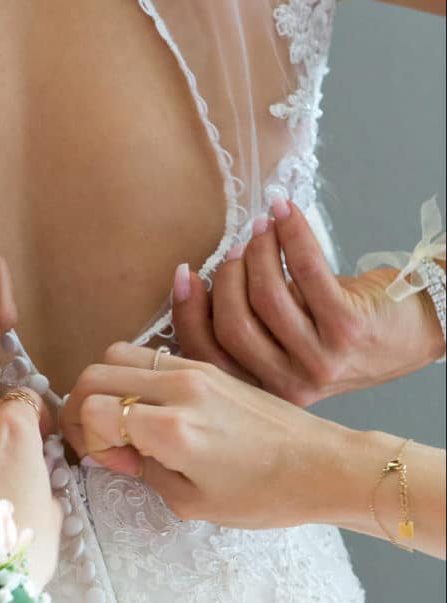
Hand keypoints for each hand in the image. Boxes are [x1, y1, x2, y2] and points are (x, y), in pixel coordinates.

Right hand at [61, 343, 360, 530]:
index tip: (111, 462)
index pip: (92, 408)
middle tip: (101, 440)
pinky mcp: (209, 366)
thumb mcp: (192, 502)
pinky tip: (151, 409)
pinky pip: (151, 355)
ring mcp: (195, 370)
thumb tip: (111, 450)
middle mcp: (179, 389)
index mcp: (172, 429)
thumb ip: (141, 470)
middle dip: (81, 407)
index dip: (87, 438)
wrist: (323, 466)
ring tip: (123, 421)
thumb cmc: (266, 494)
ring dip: (106, 385)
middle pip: (95, 372)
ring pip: (118, 353)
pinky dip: (133, 376)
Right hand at [173, 200, 443, 405]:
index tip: (185, 275)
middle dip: (227, 277)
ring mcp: (322, 359)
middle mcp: (293, 384)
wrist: (416, 330)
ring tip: (264, 227)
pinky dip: (291, 234)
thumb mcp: (292, 344)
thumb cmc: (349, 332)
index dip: (189, 313)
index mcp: (269, 390)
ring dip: (260, 251)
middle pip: (232, 325)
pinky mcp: (348, 328)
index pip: (209, 357)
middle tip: (238, 247)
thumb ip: (253, 328)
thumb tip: (206, 278)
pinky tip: (285, 213)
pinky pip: (306, 270)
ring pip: (265, 297)